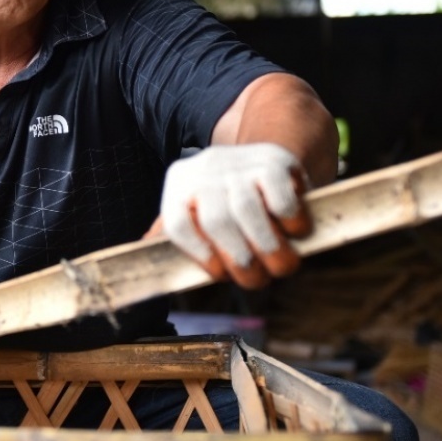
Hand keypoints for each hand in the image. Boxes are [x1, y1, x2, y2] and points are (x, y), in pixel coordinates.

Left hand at [158, 144, 311, 288]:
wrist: (265, 159)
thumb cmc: (227, 200)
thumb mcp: (195, 211)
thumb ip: (175, 232)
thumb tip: (145, 250)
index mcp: (179, 184)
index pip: (176, 225)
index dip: (199, 255)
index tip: (219, 274)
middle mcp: (204, 168)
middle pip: (216, 221)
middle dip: (240, 260)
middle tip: (258, 281)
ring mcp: (239, 161)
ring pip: (247, 211)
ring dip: (268, 248)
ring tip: (280, 267)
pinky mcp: (274, 160)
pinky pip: (281, 200)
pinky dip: (291, 224)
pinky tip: (296, 233)